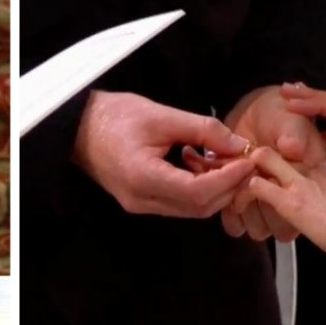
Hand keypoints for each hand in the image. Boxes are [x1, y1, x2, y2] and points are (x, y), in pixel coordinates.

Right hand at [72, 90, 255, 217]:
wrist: (77, 126)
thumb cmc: (115, 115)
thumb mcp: (161, 115)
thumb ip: (202, 130)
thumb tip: (238, 144)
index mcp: (144, 178)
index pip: (198, 192)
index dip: (229, 179)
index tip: (248, 160)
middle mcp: (142, 200)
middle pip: (199, 207)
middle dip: (228, 187)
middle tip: (245, 161)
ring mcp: (140, 204)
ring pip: (191, 208)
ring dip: (215, 188)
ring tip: (224, 159)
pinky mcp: (141, 200)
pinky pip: (179, 203)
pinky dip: (199, 187)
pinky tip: (200, 163)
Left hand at [221, 85, 325, 239]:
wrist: (255, 114)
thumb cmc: (280, 116)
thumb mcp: (290, 120)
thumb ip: (293, 135)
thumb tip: (292, 149)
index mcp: (310, 183)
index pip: (302, 211)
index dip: (280, 199)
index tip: (263, 175)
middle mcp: (292, 200)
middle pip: (280, 228)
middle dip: (261, 207)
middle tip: (246, 179)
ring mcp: (268, 205)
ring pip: (258, 230)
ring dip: (244, 211)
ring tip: (236, 183)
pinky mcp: (244, 205)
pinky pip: (237, 226)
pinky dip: (228, 213)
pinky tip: (226, 190)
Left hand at [243, 147, 325, 301]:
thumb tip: (322, 216)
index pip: (294, 158)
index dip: (276, 166)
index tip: (263, 175)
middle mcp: (315, 168)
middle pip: (275, 153)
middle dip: (254, 162)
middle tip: (239, 177)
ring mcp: (302, 182)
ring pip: (261, 161)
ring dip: (245, 176)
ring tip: (236, 193)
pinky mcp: (291, 201)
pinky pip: (256, 186)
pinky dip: (243, 193)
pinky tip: (239, 206)